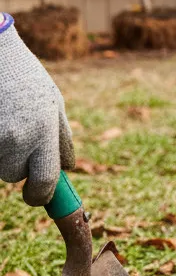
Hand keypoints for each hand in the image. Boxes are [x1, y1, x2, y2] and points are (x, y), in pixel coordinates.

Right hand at [0, 17, 75, 205]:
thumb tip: (68, 168)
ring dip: (2, 154)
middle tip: (19, 140)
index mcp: (45, 130)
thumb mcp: (54, 104)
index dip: (41, 194)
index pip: (46, 180)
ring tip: (6, 123)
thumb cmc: (27, 79)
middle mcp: (18, 137)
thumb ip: (62, 138)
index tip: (37, 196)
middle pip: (15, 175)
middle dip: (18, 166)